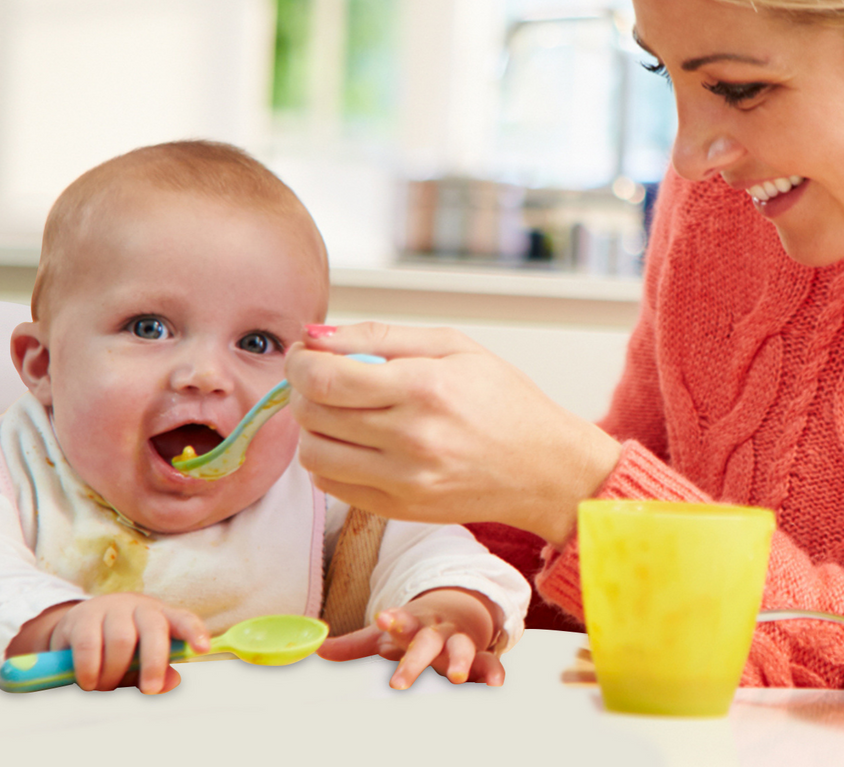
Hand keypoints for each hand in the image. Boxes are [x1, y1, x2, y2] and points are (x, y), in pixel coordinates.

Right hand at [7, 593, 210, 693]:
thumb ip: (158, 672)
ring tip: (105, 686)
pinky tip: (88, 682)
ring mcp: (110, 608)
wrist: (76, 626)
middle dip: (154, 663)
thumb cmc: (118, 647)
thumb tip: (173, 681)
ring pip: (121, 640)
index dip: (194, 632)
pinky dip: (90, 669)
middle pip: (153, 629)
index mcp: (161, 616)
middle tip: (149, 689)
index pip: (183, 619)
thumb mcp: (140, 662)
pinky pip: (89, 644)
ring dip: (114, 672)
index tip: (202, 648)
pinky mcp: (82, 616)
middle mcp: (139, 607)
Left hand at [285, 322, 620, 543]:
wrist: (545, 468)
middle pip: (311, 414)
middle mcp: (411, 439)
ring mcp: (404, 481)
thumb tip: (316, 334)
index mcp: (424, 388)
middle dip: (302, 389)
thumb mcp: (454, 346)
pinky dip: (328, 460)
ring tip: (338, 413)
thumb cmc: (505, 401)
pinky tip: (353, 443)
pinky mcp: (400, 509)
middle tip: (321, 378)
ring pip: (314, 454)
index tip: (304, 354)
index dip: (299, 361)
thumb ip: (380, 335)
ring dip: (312, 428)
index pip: (324, 377)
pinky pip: (331, 486)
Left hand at [315, 588, 504, 688]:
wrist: (458, 613)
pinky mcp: (479, 656)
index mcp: (412, 625)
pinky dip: (493, 672)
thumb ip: (353, 646)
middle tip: (398, 683)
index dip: (393, 620)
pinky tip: (495, 684)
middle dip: (414, 661)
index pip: (400, 621)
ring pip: (463, 648)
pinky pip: (489, 662)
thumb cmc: (414, 630)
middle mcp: (436, 632)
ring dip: (461, 660)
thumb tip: (316, 650)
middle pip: (426, 643)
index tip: (383, 618)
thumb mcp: (386, 635)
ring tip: (457, 677)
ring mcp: (459, 642)